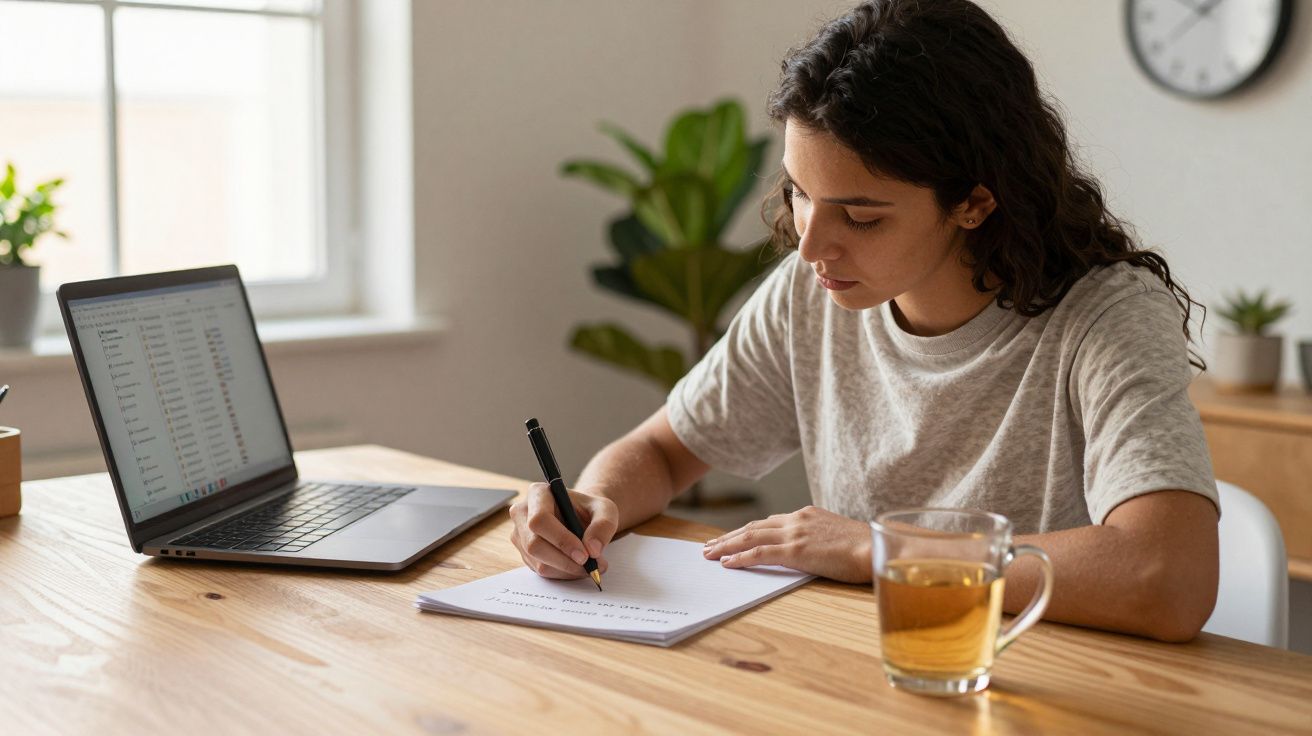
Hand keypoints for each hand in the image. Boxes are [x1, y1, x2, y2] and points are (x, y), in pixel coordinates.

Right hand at [509, 482, 617, 579]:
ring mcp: (520, 535)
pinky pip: (541, 571)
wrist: (581, 518)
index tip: (584, 555)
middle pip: (534, 545)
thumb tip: (593, 549)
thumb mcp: (605, 510)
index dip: (561, 540)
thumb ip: (603, 525)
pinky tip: (577, 567)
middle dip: (565, 561)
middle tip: (590, 566)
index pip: (540, 520)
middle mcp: (522, 513)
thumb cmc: (589, 510)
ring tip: (590, 566)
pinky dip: (563, 574)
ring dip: (567, 570)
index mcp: (538, 493)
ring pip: (538, 562)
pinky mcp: (524, 554)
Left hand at [702, 505, 872, 583]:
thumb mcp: (836, 537)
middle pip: (753, 527)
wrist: (878, 548)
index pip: (769, 522)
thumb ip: (818, 540)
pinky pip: (759, 553)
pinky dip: (739, 557)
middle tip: (709, 546)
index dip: (747, 531)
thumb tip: (808, 552)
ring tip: (709, 554)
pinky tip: (726, 564)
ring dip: (726, 546)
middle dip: (729, 537)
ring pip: (750, 537)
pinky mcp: (796, 550)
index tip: (732, 538)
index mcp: (806, 515)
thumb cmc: (865, 548)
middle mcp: (797, 519)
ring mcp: (795, 533)